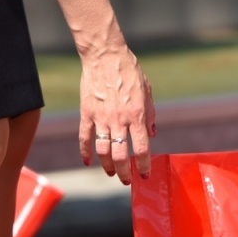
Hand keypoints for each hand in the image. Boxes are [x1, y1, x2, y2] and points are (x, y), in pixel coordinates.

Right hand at [78, 42, 155, 184]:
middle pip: (121, 155)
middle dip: (125, 172)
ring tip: (111, 173)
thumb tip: (152, 134)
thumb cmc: (129, 71)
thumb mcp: (147, 91)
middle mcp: (119, 120)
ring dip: (107, 166)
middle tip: (126, 180)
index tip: (145, 175)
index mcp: (136, 115)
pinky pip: (84, 137)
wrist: (105, 56)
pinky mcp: (86, 113)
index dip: (144, 165)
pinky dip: (85, 152)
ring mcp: (101, 118)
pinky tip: (88, 161)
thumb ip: (150, 114)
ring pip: (102, 150)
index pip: (141, 148)